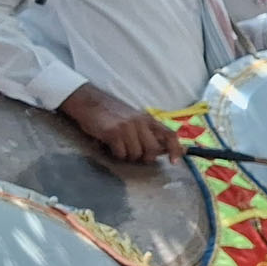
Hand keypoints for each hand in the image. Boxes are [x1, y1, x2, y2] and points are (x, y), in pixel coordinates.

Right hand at [60, 85, 179, 162]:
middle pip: (153, 149)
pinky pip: (121, 153)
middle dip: (145, 157)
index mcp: (148, 119)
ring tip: (119, 147)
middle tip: (134, 154)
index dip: (175, 149)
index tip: (174, 162)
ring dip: (127, 155)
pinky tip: (110, 146)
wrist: (90, 103)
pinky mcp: (113, 132)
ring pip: (136, 154)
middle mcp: (140, 122)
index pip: (169, 134)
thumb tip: (166, 150)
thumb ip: (150, 133)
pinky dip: (116, 154)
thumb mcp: (136, 120)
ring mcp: (127, 127)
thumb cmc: (114, 115)